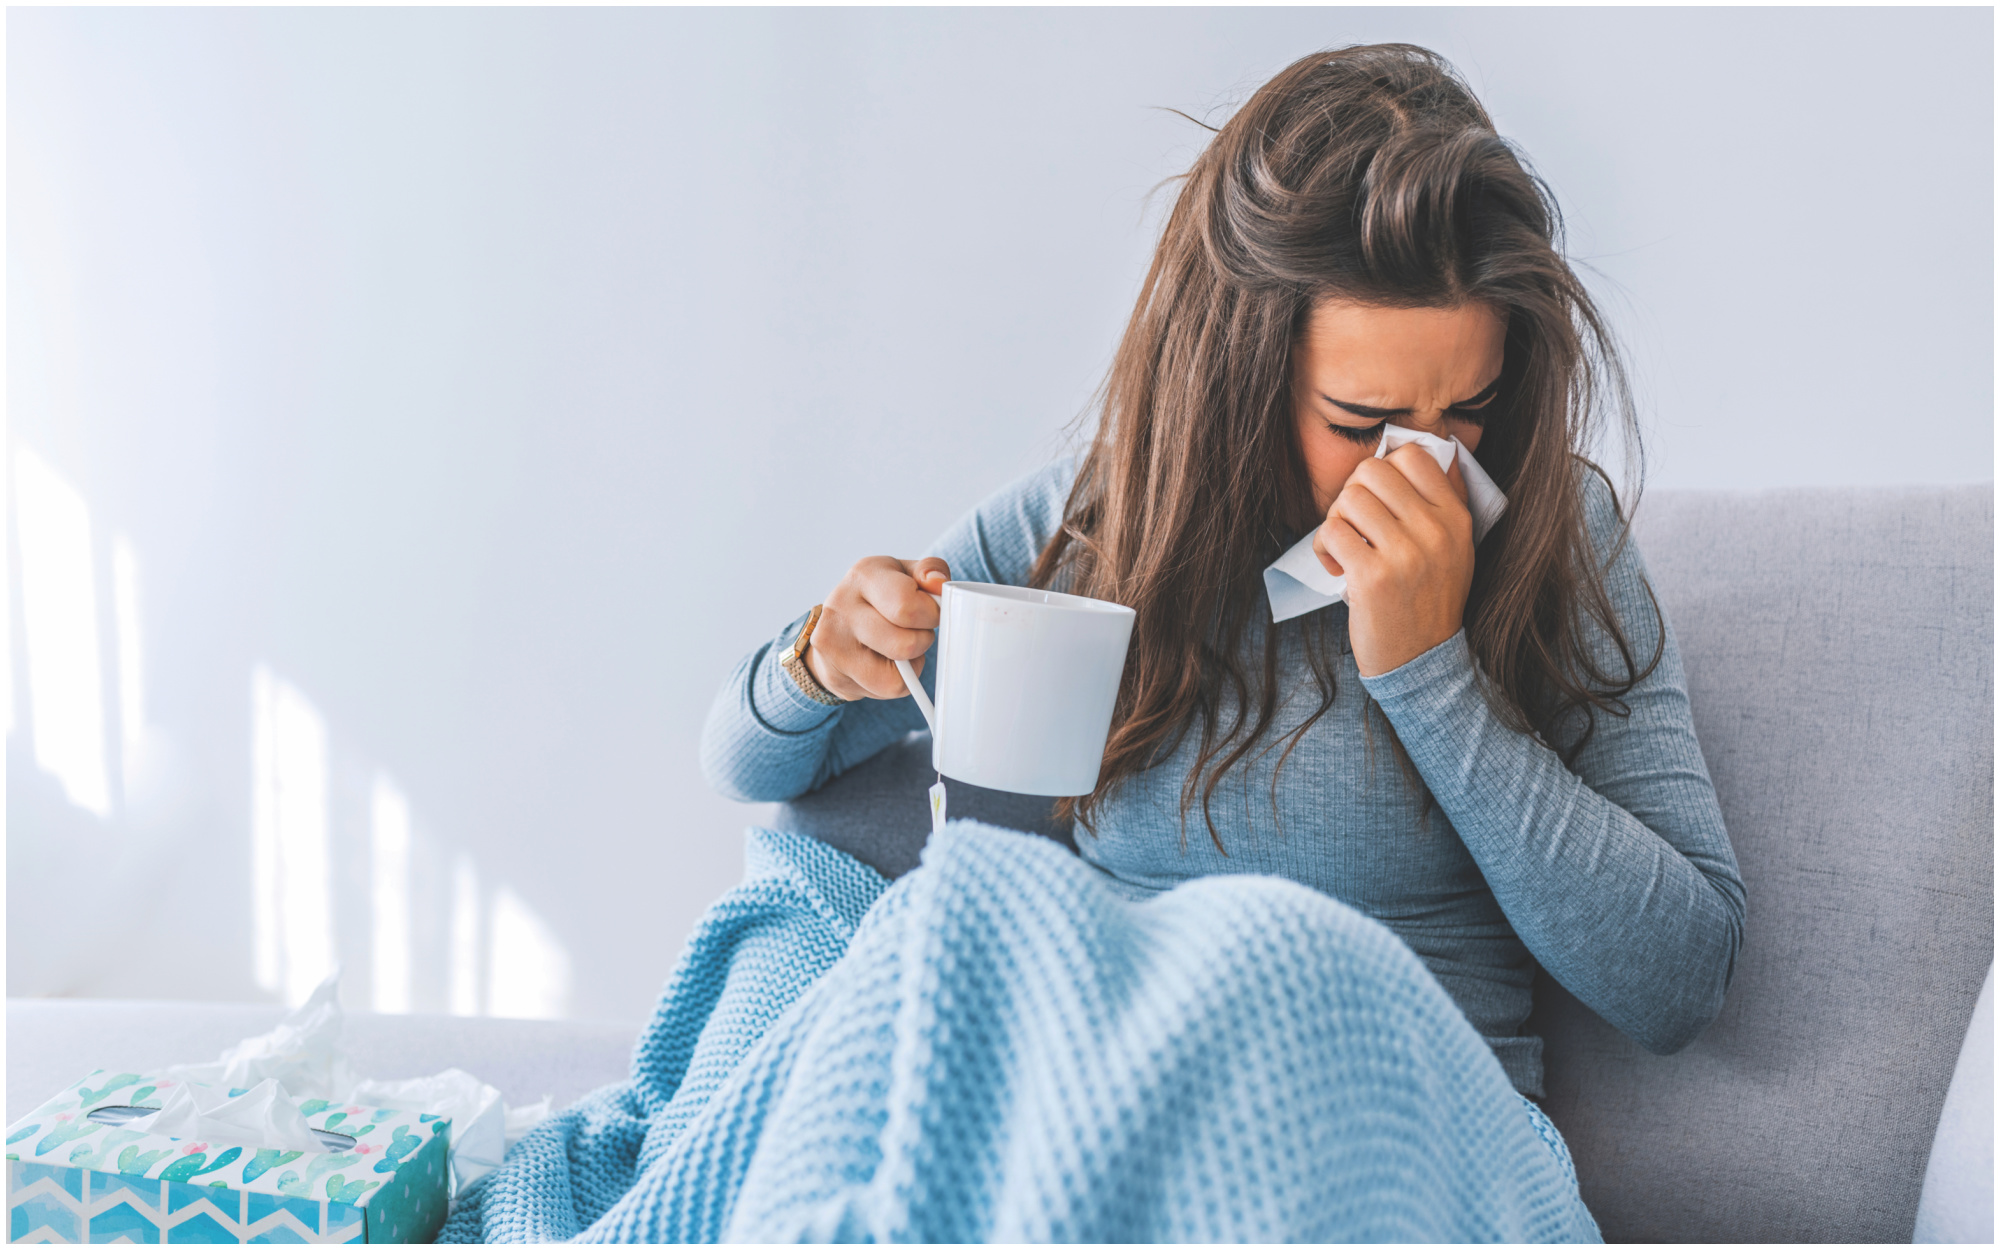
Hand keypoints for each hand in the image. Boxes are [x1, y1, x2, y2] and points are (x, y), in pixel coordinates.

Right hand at [805, 556, 950, 700]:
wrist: (836, 625)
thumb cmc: (881, 597)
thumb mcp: (906, 574)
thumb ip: (931, 570)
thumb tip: (939, 584)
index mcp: (864, 575)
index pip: (907, 604)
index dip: (931, 615)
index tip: (930, 612)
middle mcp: (841, 606)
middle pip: (905, 644)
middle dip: (923, 641)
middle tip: (916, 631)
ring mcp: (832, 643)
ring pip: (896, 676)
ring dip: (910, 665)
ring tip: (899, 648)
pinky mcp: (834, 675)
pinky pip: (886, 690)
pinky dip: (897, 682)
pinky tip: (885, 664)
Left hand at [1311, 443, 1474, 676]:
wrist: (1422, 659)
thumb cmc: (1429, 599)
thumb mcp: (1456, 549)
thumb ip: (1442, 502)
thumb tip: (1428, 450)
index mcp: (1456, 518)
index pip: (1413, 456)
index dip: (1385, 470)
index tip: (1379, 498)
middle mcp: (1434, 531)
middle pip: (1372, 470)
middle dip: (1353, 493)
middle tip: (1356, 525)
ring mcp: (1405, 554)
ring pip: (1348, 498)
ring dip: (1336, 521)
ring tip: (1346, 548)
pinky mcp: (1372, 577)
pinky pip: (1331, 531)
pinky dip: (1324, 548)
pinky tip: (1337, 567)